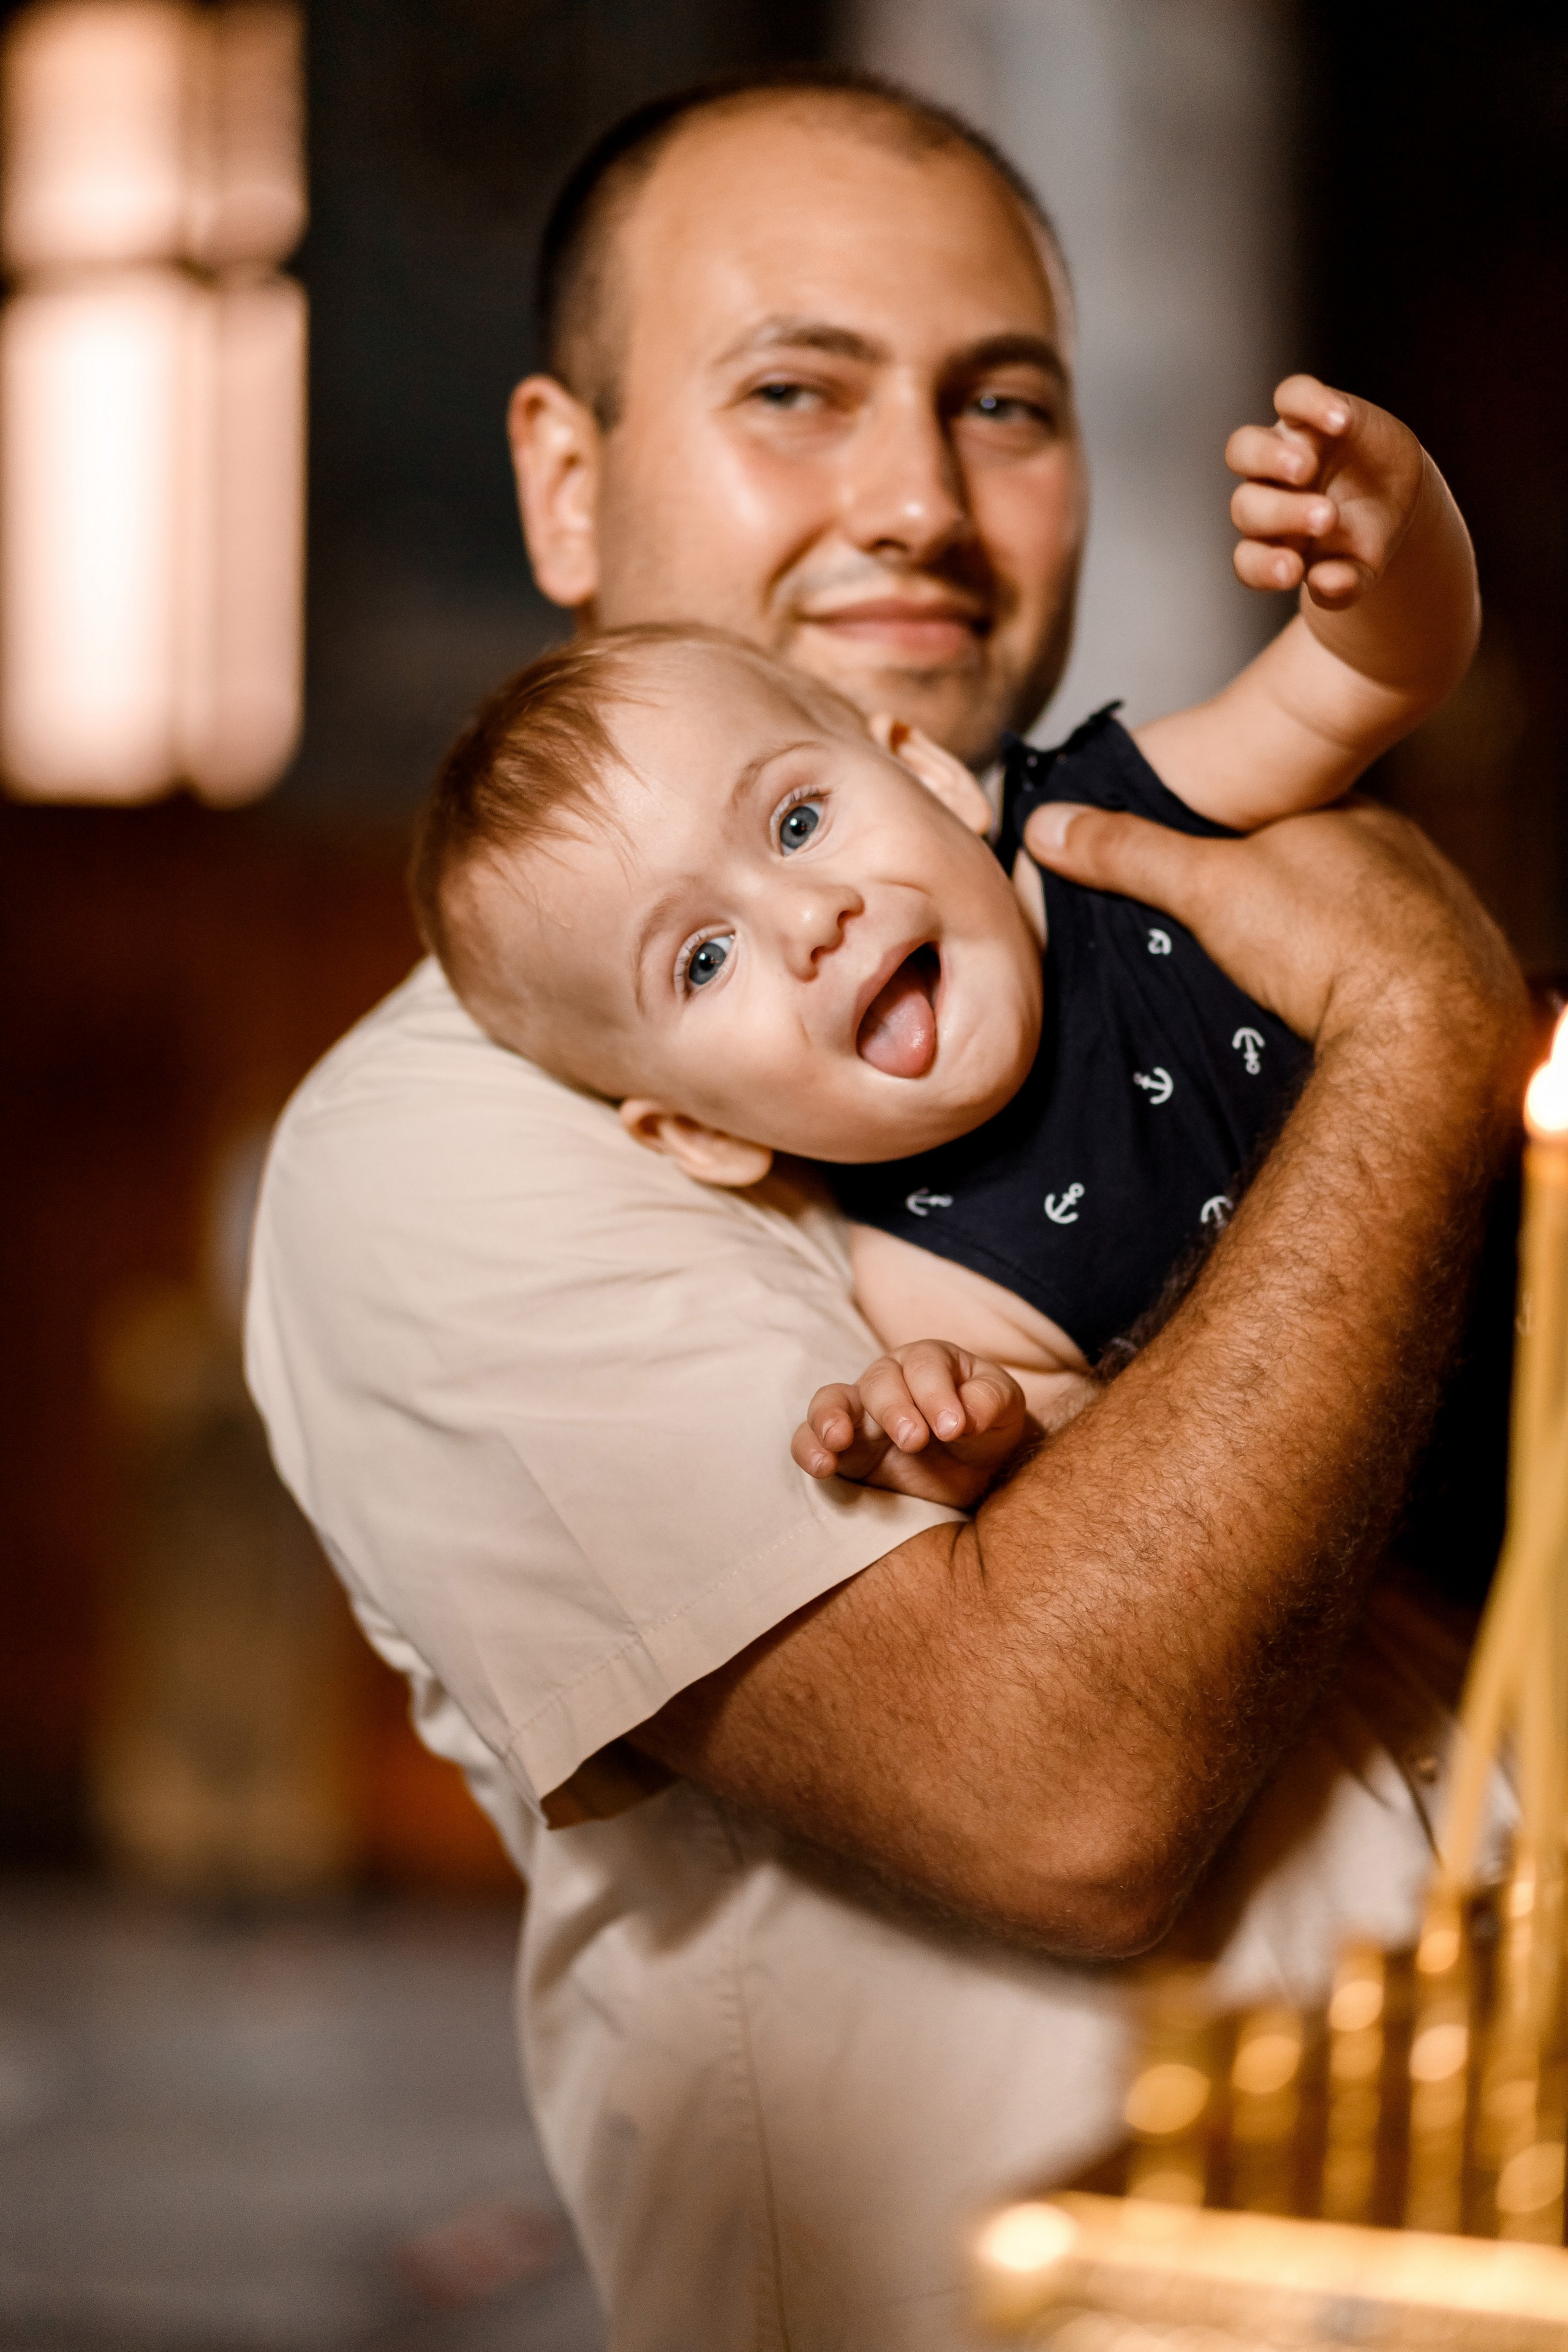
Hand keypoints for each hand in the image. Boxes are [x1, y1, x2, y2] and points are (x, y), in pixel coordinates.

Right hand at [792, 1340, 1031, 1508]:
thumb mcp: (1005, 1412)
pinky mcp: (841, 1448)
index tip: (953, 1428)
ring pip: (833, 1400)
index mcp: (931, 1362)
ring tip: (839, 1440)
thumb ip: (990, 1402)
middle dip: (894, 1409)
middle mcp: (890, 1379)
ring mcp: (860, 1413)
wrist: (974, 1475)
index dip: (935, 1393)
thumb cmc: (987, 1431)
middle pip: (879, 1380)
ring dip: (832, 1418)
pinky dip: (808, 1447)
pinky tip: (821, 1466)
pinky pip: (809, 1438)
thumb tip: (968, 1415)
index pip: (925, 1365)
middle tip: (915, 1441)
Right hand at [1022, 796, 1525, 1064]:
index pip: (1279, 813)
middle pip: (1322, 866)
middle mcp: (1404, 854)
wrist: (1430, 1026)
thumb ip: (1129, 855)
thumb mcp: (1204, 887)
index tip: (1203, 878)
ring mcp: (1438, 913)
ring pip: (1363, 918)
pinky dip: (1361, 983)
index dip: (1234, 842)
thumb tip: (1048, 826)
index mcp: (1348, 814)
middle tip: (1235, 942)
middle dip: (1280, 898)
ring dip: (1323, 946)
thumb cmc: (1326, 939)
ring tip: (1279, 984)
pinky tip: (1332, 1010)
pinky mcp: (1458, 972)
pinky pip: (1394, 966)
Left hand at [1226, 374, 1425, 612]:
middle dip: (1282, 513)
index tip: (1293, 572)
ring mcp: (1280, 451)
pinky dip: (1311, 405)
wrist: (1392, 490)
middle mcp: (1265, 496)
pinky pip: (1291, 397)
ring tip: (1306, 468)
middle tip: (1326, 517)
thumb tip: (1324, 584)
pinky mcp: (1305, 413)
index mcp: (1272, 544)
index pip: (1249, 559)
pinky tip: (1342, 422)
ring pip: (1244, 448)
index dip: (1263, 567)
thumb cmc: (1366, 536)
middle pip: (1247, 505)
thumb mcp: (1364, 569)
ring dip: (1269, 457)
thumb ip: (1344, 585)